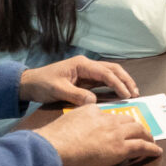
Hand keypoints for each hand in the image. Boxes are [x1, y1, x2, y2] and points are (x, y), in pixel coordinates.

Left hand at [19, 55, 139, 105]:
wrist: (29, 84)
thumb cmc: (42, 84)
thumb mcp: (57, 90)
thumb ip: (76, 95)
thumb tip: (94, 101)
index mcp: (82, 65)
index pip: (106, 73)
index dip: (118, 84)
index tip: (127, 95)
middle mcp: (87, 66)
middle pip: (113, 69)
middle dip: (126, 80)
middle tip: (136, 93)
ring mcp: (87, 72)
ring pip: (110, 74)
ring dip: (122, 82)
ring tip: (132, 93)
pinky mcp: (85, 80)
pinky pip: (104, 82)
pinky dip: (114, 87)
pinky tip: (120, 95)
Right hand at [34, 104, 161, 165]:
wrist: (55, 147)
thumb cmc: (55, 139)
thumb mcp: (67, 121)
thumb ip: (77, 121)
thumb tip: (79, 129)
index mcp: (93, 111)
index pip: (112, 115)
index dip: (119, 122)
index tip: (121, 127)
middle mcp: (108, 119)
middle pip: (129, 120)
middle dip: (137, 126)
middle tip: (142, 132)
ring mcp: (116, 133)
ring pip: (139, 130)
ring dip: (147, 136)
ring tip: (151, 141)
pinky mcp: (120, 148)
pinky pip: (142, 146)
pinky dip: (152, 149)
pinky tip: (157, 151)